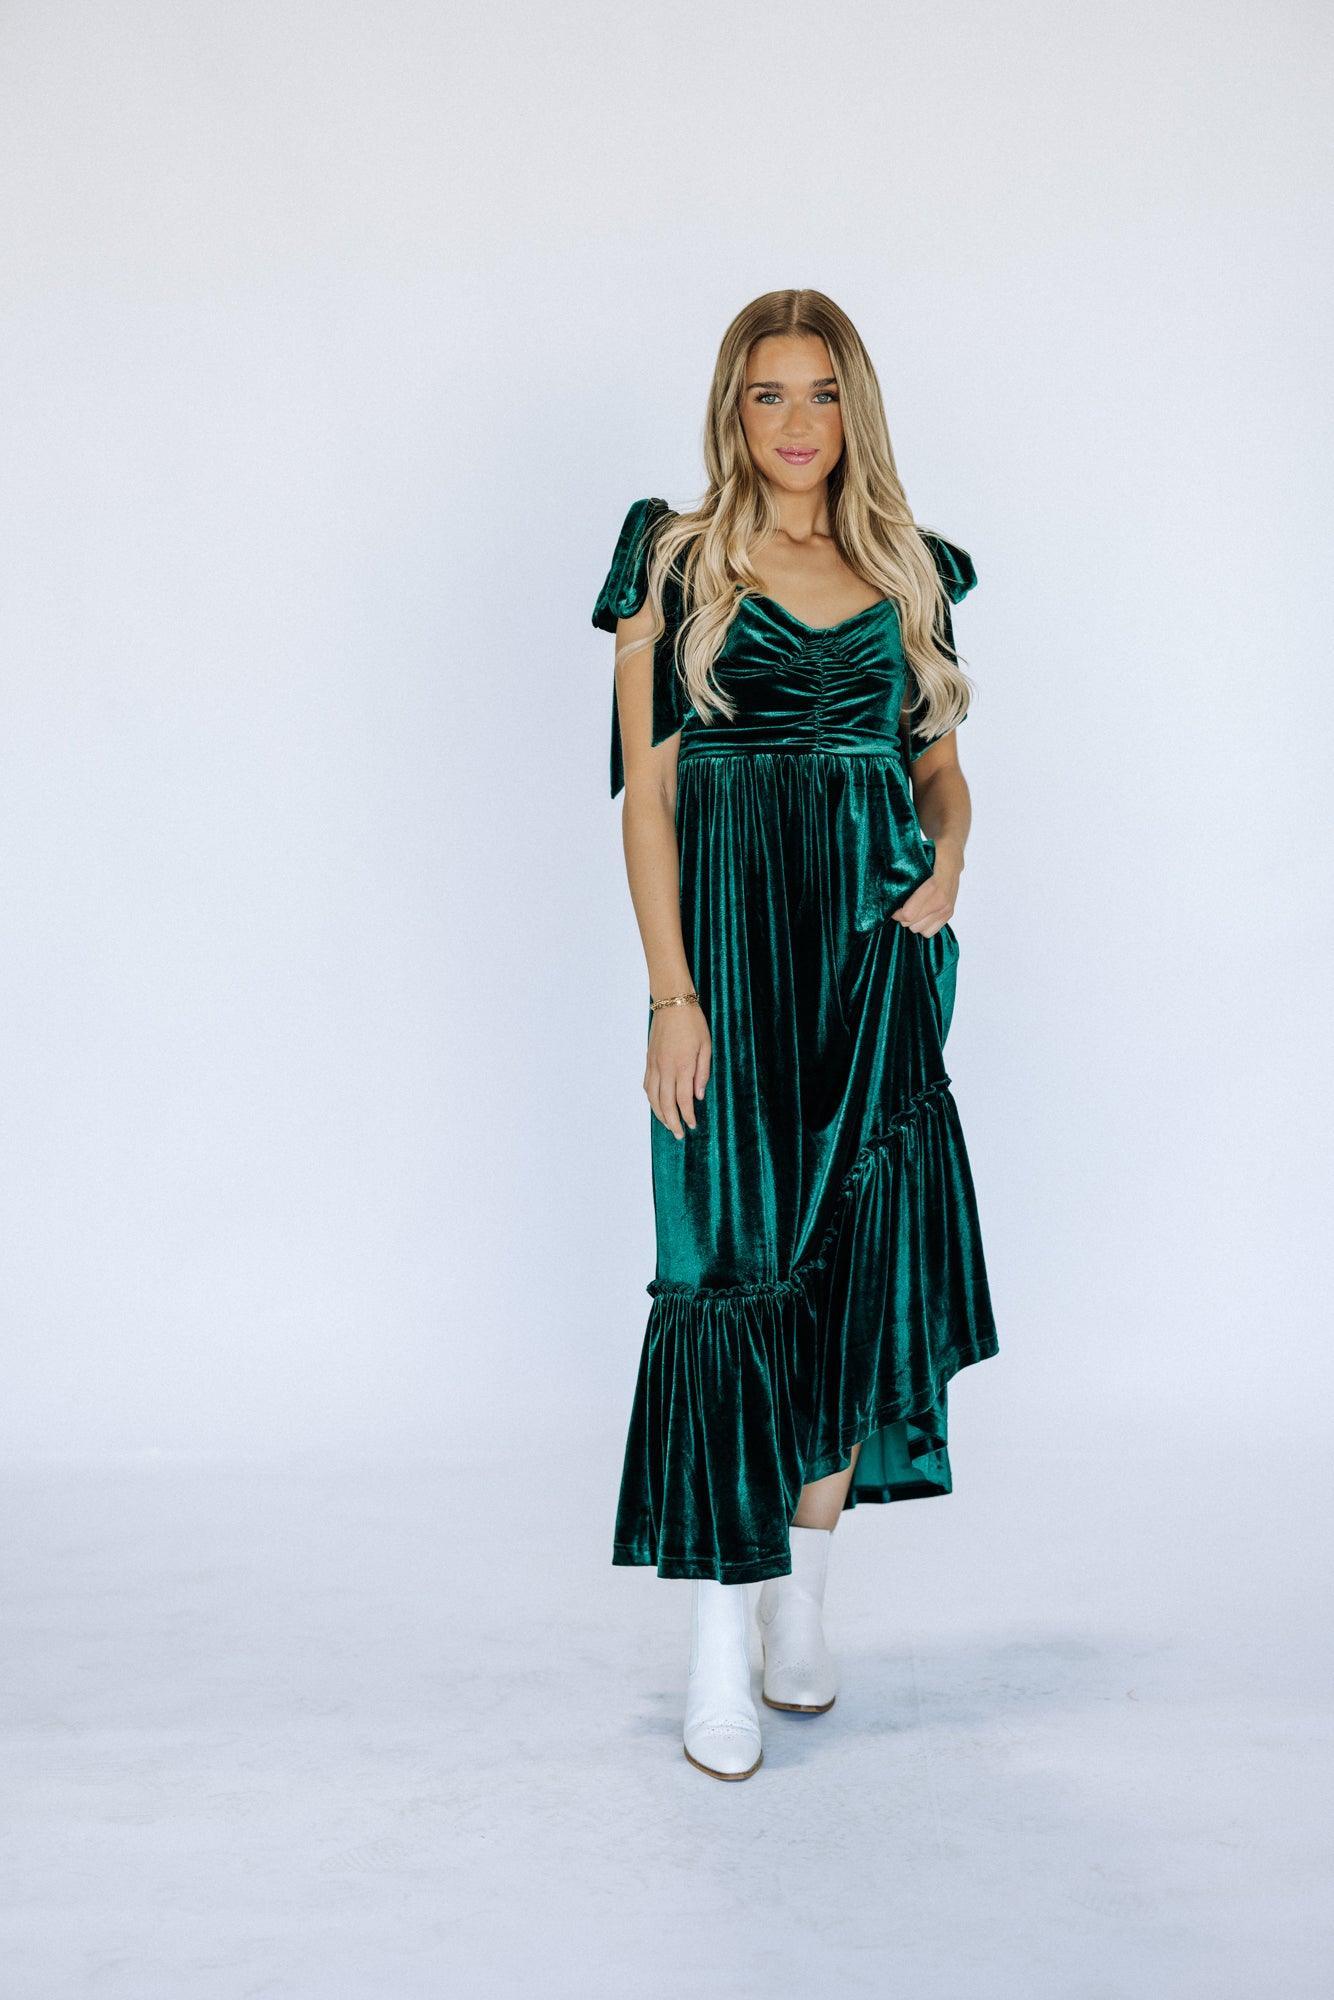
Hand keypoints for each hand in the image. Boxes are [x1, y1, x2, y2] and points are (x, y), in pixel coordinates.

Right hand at [645, 1002, 711, 1139]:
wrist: (672, 1003)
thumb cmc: (692, 1023)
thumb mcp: (706, 1046)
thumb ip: (702, 1073)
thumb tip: (699, 1095)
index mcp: (682, 1067)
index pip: (683, 1100)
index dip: (687, 1116)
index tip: (692, 1126)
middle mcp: (665, 1069)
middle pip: (665, 1104)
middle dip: (672, 1122)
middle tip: (679, 1134)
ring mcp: (654, 1065)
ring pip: (653, 1097)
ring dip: (659, 1114)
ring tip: (668, 1124)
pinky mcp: (649, 1060)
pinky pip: (647, 1085)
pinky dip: (651, 1099)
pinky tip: (657, 1104)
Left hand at [893, 840, 961, 936]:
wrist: (952, 856)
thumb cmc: (931, 855)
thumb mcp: (917, 859)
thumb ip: (903, 874)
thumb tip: (885, 885)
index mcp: (932, 887)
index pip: (907, 914)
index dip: (895, 912)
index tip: (892, 904)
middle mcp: (941, 901)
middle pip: (910, 924)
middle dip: (902, 916)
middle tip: (900, 904)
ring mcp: (947, 909)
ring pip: (919, 929)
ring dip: (912, 921)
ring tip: (910, 907)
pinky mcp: (949, 914)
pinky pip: (929, 932)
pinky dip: (922, 924)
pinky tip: (920, 913)